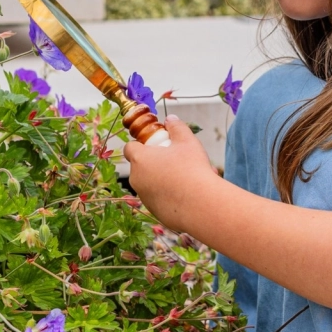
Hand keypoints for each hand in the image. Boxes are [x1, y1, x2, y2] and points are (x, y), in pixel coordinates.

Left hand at [123, 115, 217, 231]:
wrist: (200, 205)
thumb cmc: (192, 169)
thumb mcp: (187, 141)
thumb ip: (176, 127)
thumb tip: (170, 119)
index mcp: (140, 159)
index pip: (130, 148)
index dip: (141, 145)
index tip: (157, 145)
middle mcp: (137, 179)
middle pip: (142, 167)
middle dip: (157, 164)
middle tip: (178, 162)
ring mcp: (144, 197)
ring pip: (152, 185)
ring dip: (165, 181)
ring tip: (189, 180)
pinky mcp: (154, 212)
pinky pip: (160, 200)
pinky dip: (170, 197)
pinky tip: (189, 196)